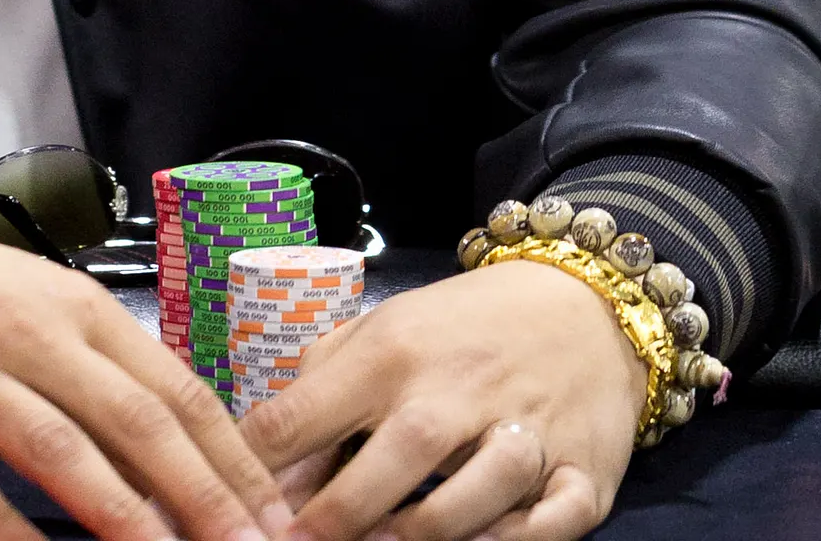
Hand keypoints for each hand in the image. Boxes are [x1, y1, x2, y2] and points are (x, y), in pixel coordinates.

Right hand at [0, 209, 293, 540]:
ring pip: (60, 451)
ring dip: (125, 520)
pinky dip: (12, 536)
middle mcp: (26, 331)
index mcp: (72, 304)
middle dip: (201, 497)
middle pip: (133, 420)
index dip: (230, 456)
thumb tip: (184, 450)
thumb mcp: (35, 304)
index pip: (173, 385)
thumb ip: (101, 367)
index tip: (275, 517)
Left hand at [238, 260, 647, 540]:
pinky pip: (551, 520)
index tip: (239, 505)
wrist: (579, 303)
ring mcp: (525, 430)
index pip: (311, 409)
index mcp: (392, 352)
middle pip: (397, 455)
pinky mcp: (582, 473)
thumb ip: (322, 391)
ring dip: (426, 531)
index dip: (264, 464)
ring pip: (477, 491)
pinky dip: (518, 540)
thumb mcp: (381, 332)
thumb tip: (266, 468)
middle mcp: (457, 389)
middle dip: (342, 513)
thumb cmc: (460, 330)